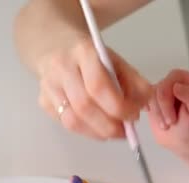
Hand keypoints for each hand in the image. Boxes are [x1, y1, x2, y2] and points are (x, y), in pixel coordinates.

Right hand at [37, 38, 151, 138]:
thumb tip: (145, 106)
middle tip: (126, 131)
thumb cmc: (90, 56)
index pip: (99, 86)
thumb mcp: (115, 60)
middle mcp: (61, 68)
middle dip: (109, 125)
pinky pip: (65, 124)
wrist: (54, 45)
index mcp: (83, 52)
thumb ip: (134, 81)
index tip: (133, 116)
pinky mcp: (43, 101)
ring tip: (114, 132)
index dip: (118, 107)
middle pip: (84, 107)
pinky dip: (86, 131)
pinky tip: (98, 127)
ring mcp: (48, 86)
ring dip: (98, 132)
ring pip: (72, 121)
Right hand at [147, 69, 188, 154]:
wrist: (184, 141)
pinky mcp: (154, 99)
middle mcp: (176, 82)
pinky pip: (144, 100)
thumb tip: (176, 85)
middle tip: (170, 123)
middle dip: (163, 107)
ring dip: (157, 113)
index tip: (173, 115)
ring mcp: (164, 90)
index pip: (175, 75)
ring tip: (166, 125)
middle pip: (161, 85)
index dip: (170, 94)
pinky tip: (157, 120)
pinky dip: (150, 111)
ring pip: (151, 95)